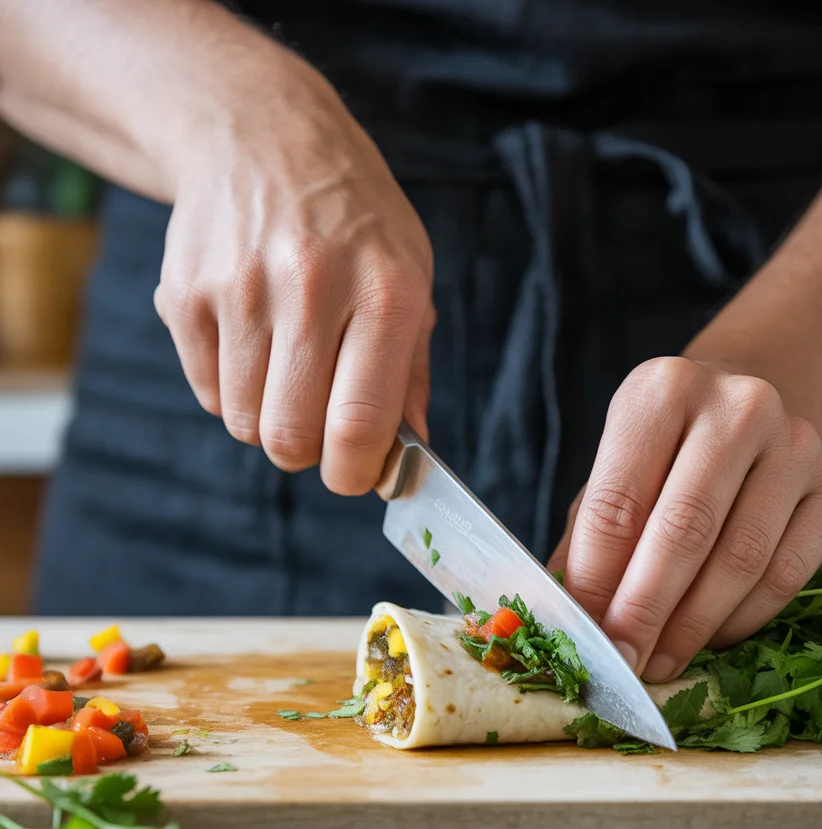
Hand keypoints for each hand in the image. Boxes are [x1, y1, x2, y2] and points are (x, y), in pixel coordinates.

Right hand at [153, 54, 433, 493]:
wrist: (262, 135)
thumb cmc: (355, 219)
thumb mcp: (411, 275)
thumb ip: (411, 369)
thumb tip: (410, 451)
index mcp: (385, 292)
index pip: (359, 421)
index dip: (355, 472)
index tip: (356, 475)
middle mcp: (311, 289)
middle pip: (292, 437)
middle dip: (308, 453)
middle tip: (320, 426)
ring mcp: (240, 290)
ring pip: (246, 423)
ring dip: (270, 419)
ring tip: (288, 370)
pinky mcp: (185, 294)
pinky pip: (208, 393)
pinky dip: (233, 390)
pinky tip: (253, 342)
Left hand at [548, 357, 821, 681]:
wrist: (750, 413)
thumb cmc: (666, 455)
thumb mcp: (615, 473)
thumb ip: (587, 539)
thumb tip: (565, 619)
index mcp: (662, 391)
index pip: (619, 502)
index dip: (597, 581)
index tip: (585, 637)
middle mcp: (738, 407)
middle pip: (684, 530)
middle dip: (646, 611)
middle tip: (625, 663)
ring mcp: (798, 444)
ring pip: (742, 559)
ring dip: (694, 626)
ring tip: (661, 661)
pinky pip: (788, 574)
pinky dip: (745, 618)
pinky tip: (713, 637)